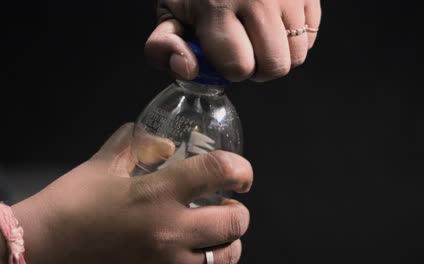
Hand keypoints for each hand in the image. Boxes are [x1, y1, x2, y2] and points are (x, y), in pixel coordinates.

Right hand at [12, 123, 252, 262]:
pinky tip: (198, 252)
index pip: (217, 170)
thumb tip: (168, 144)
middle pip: (235, 221)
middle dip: (239, 210)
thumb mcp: (104, 164)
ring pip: (226, 256)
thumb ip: (140, 144)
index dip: (240, 168)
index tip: (241, 172)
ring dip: (230, 241)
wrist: (43, 249)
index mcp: (156, 193)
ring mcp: (166, 263)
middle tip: (228, 203)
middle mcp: (168, 231)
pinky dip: (210, 263)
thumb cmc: (72, 204)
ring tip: (217, 232)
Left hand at [145, 0, 320, 81]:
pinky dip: (294, 40)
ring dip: (278, 56)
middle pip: (275, 66)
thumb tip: (188, 69)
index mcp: (218, 5)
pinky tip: (276, 25)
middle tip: (245, 50)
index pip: (239, 67)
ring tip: (260, 37)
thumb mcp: (170, 12)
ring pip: (297, 55)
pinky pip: (311, 36)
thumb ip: (164, 47)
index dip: (231, 70)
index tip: (225, 56)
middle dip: (258, 68)